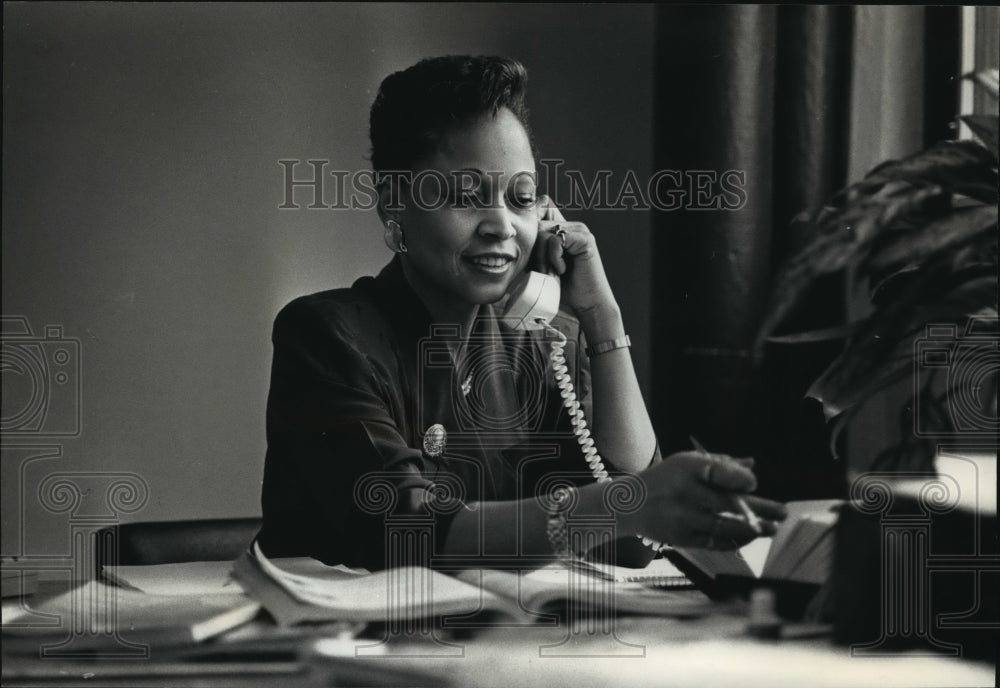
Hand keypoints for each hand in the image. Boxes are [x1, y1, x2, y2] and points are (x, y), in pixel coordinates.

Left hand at [533, 195, 616, 318]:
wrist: (586, 303)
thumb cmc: (564, 287)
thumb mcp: (541, 264)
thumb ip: (532, 249)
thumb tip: (511, 236)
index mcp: (563, 228)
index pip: (540, 207)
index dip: (531, 223)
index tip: (529, 252)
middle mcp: (572, 226)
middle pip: (537, 223)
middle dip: (534, 250)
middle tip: (542, 270)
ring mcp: (580, 230)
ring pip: (543, 232)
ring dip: (542, 257)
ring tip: (550, 273)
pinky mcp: (585, 239)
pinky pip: (556, 240)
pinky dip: (554, 258)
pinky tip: (562, 270)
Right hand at [620, 451, 787, 549]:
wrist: (629, 504)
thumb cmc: (665, 479)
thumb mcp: (687, 463)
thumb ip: (719, 463)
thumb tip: (752, 465)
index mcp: (686, 467)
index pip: (718, 472)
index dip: (739, 478)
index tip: (754, 483)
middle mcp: (684, 492)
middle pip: (728, 502)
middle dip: (759, 509)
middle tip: (782, 513)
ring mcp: (682, 517)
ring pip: (724, 525)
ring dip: (753, 529)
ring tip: (772, 528)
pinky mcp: (681, 538)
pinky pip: (715, 541)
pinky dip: (735, 540)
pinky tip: (750, 537)